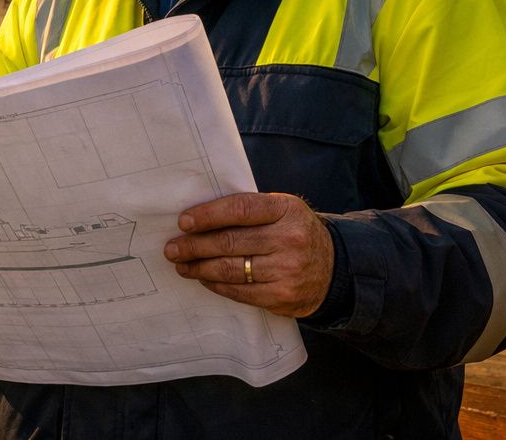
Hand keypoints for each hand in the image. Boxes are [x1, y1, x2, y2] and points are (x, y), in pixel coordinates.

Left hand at [162, 192, 333, 317]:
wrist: (334, 269)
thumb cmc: (293, 233)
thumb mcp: (281, 211)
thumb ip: (248, 211)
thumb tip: (196, 218)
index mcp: (286, 210)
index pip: (240, 209)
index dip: (208, 215)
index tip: (183, 222)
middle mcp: (290, 239)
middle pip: (230, 242)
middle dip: (194, 246)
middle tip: (172, 249)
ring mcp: (288, 270)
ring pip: (231, 269)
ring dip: (200, 268)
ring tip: (182, 265)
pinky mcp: (284, 296)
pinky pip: (240, 291)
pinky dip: (217, 285)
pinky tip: (204, 278)